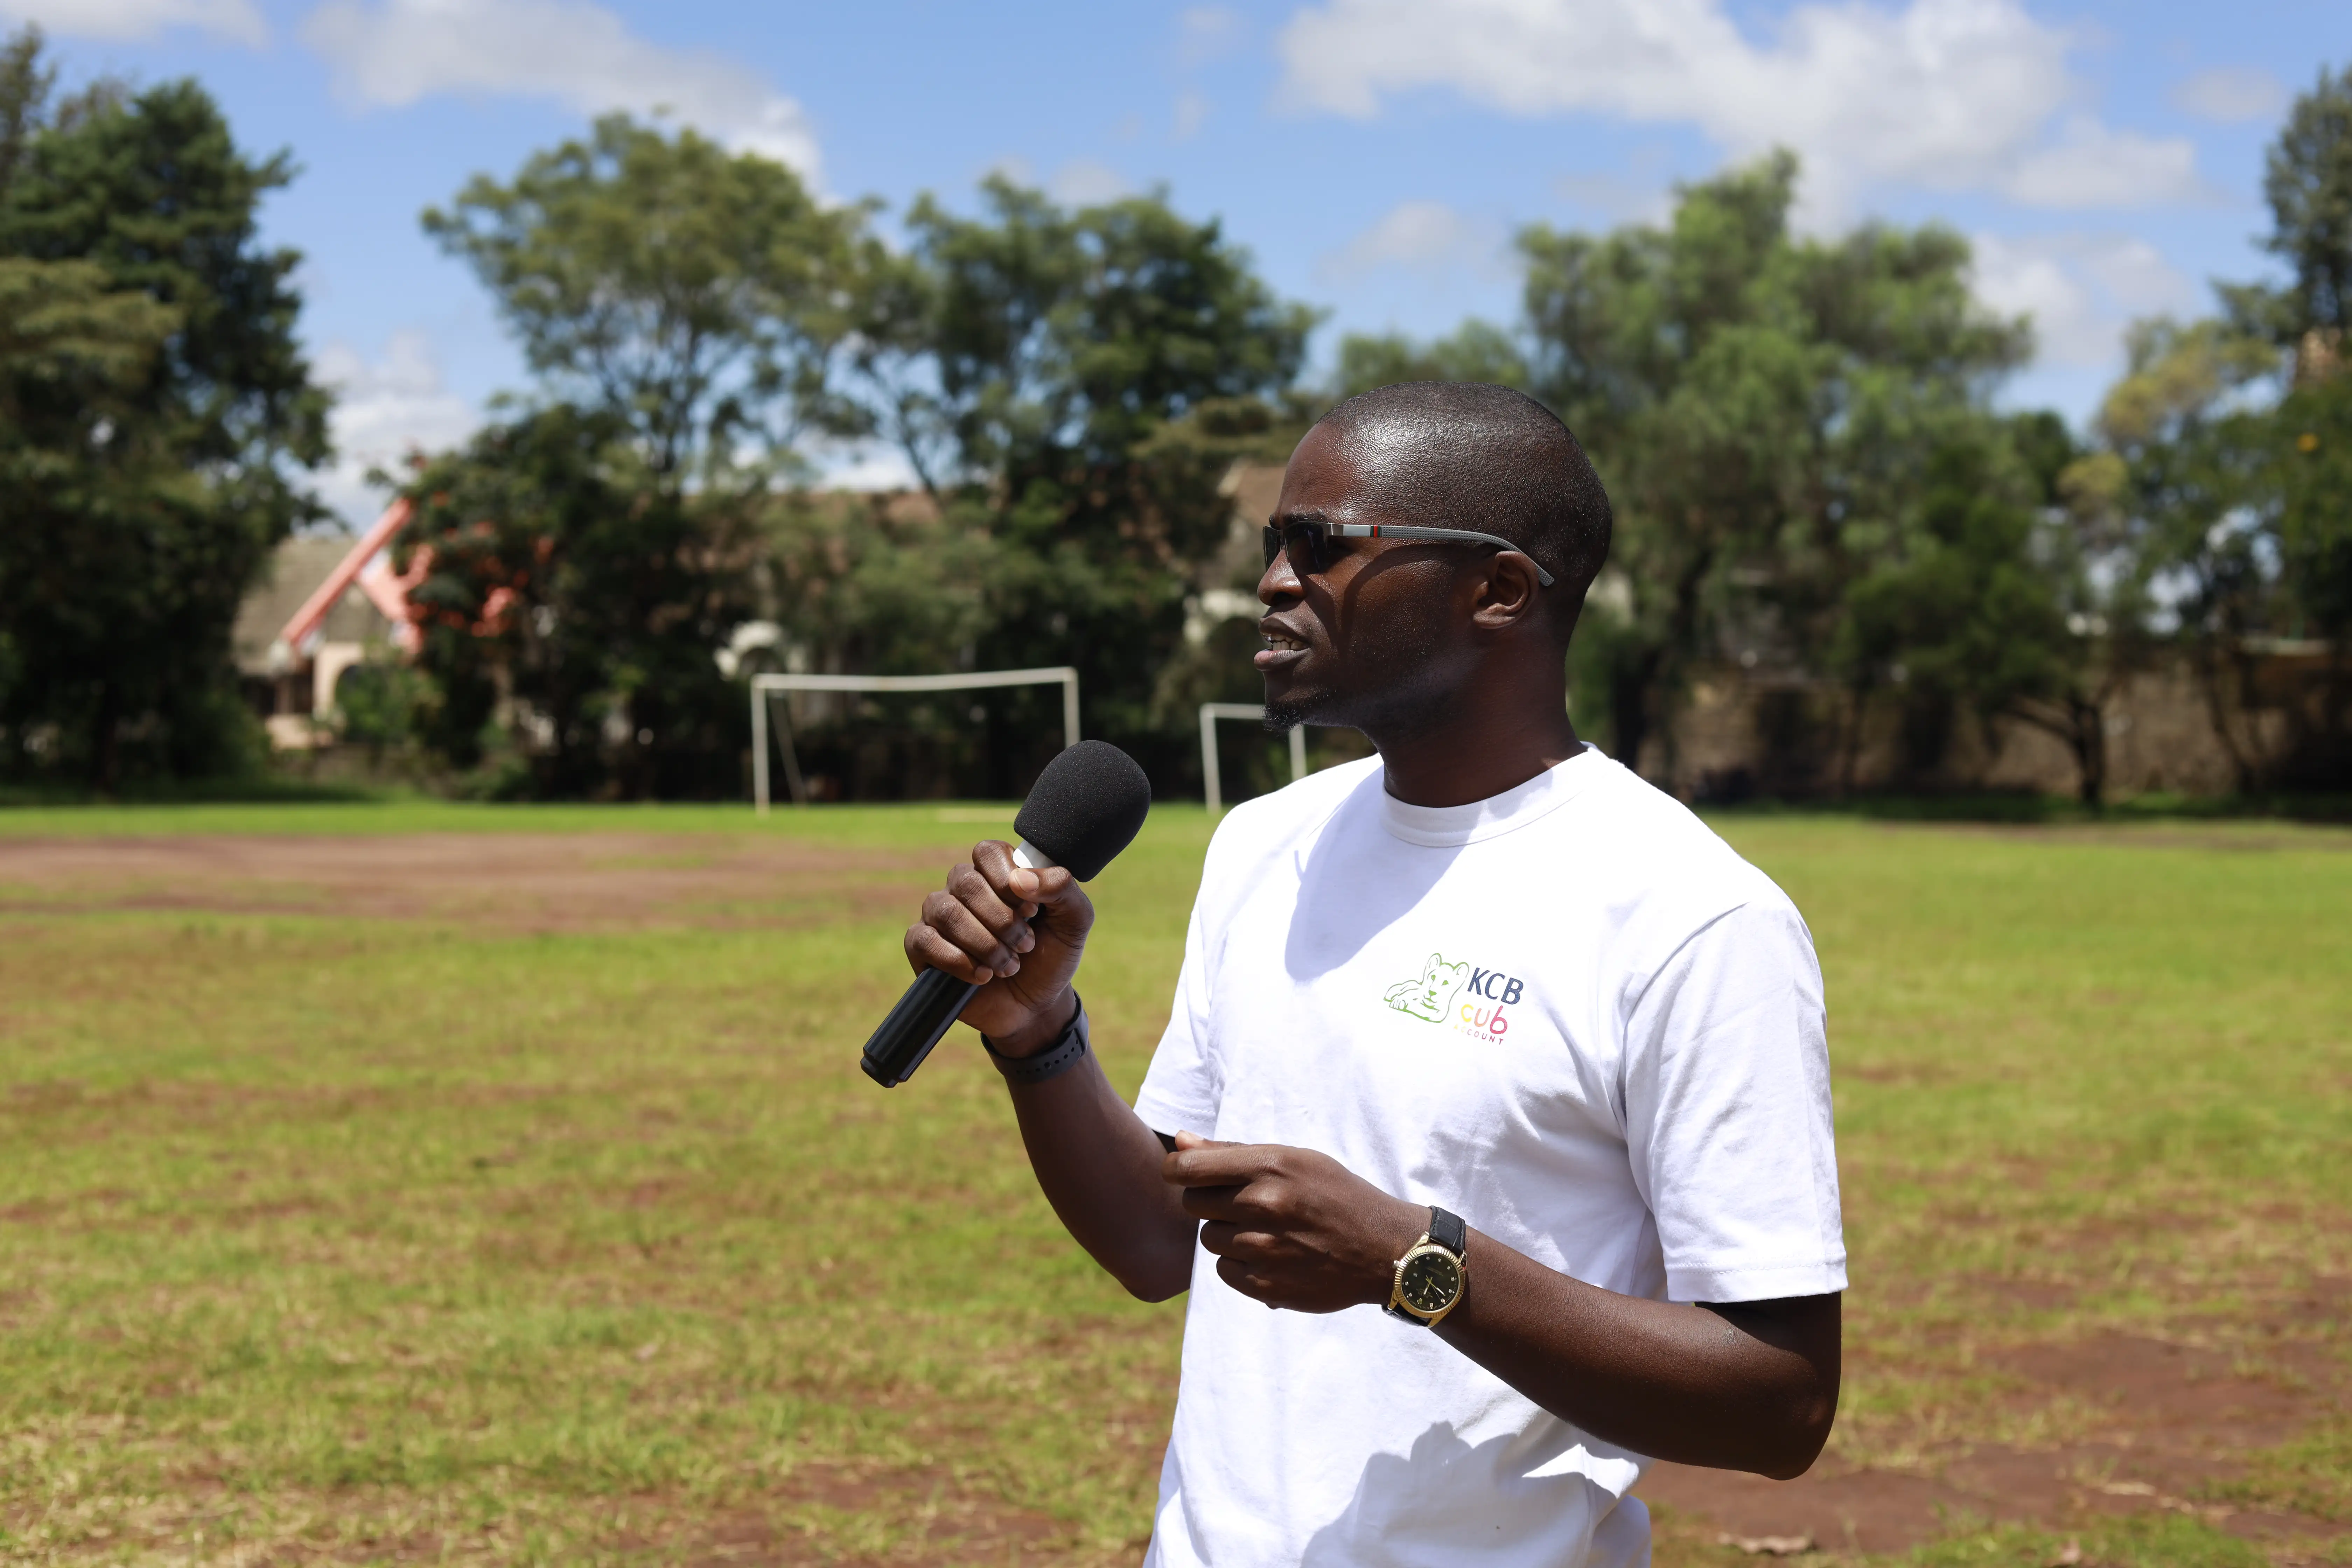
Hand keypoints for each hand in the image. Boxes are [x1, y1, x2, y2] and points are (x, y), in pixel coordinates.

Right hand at [904, 840, 1093, 1054]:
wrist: (1035, 1005)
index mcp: (997, 871)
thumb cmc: (1051, 954)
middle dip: (1002, 920)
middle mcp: (963, 887)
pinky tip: (982, 976)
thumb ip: (1061, 888)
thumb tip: (1020, 879)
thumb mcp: (1074, 920)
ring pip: (946, 911)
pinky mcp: (923, 947)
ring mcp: (939, 915)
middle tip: (1026, 945)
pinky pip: (924, 940)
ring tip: (1009, 966)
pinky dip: (957, 960)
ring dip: (984, 943)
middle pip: (966, 883)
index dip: (1007, 879)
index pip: (987, 852)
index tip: (1033, 909)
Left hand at [1163, 1132, 1428, 1312]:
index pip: (1187, 1168)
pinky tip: (1272, 1255)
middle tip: (1247, 1204)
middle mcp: (1263, 1206)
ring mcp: (1264, 1249)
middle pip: (1194, 1203)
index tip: (1185, 1174)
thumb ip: (1231, 1151)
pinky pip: (1224, 1270)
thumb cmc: (1336, 1195)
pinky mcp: (1265, 1285)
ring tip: (1266, 1230)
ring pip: (1209, 1238)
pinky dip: (1240, 1264)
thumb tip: (1178, 1141)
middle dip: (1212, 1202)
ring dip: (1228, 1234)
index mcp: (1270, 1166)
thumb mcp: (1294, 1159)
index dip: (1178, 1170)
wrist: (1384, 1249)